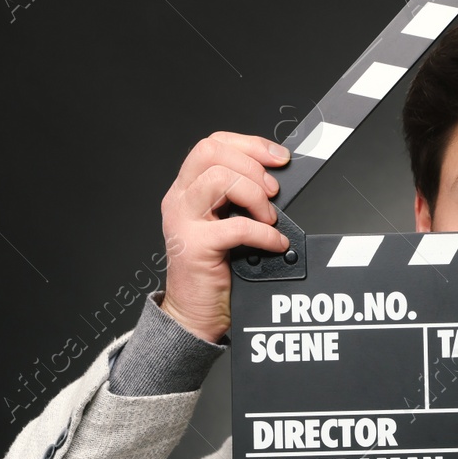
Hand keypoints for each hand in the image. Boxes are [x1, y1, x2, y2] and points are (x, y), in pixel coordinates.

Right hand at [158, 132, 292, 342]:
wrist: (195, 313)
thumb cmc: (214, 270)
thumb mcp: (226, 223)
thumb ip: (240, 198)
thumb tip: (276, 179)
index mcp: (187, 188)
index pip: (213, 145)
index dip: (250, 145)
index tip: (278, 158)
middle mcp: (179, 199)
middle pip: (212, 152)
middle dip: (252, 166)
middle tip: (272, 193)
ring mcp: (183, 221)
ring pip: (220, 179)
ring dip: (255, 196)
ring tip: (268, 218)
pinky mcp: (193, 246)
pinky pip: (236, 226)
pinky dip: (265, 234)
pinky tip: (274, 243)